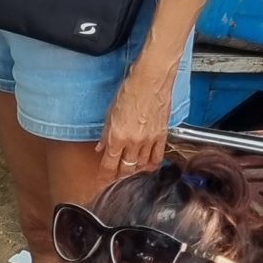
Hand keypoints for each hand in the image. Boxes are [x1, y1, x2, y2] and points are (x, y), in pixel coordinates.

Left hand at [98, 57, 175, 176]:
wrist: (152, 80)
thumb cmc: (130, 91)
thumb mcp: (110, 112)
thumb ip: (106, 133)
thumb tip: (100, 147)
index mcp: (117, 136)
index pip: (109, 165)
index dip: (105, 176)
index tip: (102, 182)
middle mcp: (133, 142)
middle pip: (126, 169)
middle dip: (119, 177)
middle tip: (115, 182)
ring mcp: (149, 140)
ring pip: (141, 166)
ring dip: (135, 172)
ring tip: (130, 175)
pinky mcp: (162, 136)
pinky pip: (157, 157)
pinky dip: (152, 165)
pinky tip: (148, 167)